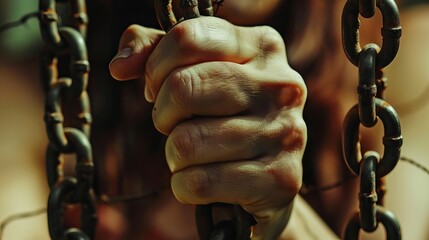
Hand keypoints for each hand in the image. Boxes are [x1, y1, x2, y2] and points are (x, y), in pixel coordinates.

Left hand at [109, 17, 306, 238]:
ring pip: (186, 142)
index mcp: (263, 47)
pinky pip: (199, 183)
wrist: (266, 177)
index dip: (156, 66)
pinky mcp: (280, 178)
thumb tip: (119, 66)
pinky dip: (185, 186)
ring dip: (175, 155)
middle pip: (183, 88)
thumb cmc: (224, 116)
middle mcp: (281, 85)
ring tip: (196, 154)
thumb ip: (155, 51)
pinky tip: (205, 180)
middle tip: (174, 124)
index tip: (157, 87)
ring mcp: (285, 132)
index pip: (188, 38)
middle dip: (162, 114)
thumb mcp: (197, 71)